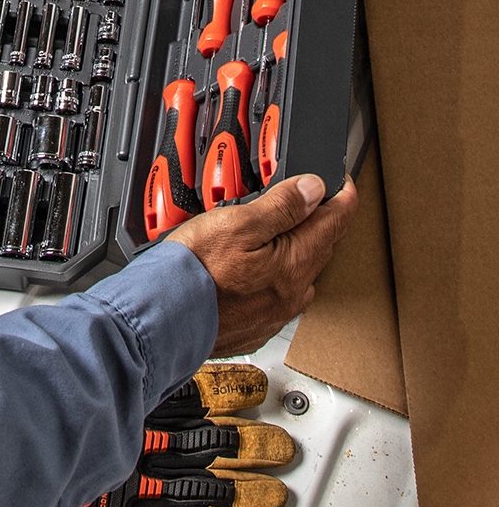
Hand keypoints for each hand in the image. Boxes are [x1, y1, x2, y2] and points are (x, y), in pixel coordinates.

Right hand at [171, 173, 357, 356]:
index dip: (342, 196)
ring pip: (300, 271)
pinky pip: (278, 293)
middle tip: (306, 197)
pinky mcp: (255, 324)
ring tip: (275, 228)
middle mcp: (292, 292)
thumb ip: (281, 206)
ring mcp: (275, 311)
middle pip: (320, 247)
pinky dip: (275, 273)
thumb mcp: (236, 222)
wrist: (163, 317)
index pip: (335, 223)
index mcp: (294, 263)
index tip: (341, 182)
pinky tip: (252, 265)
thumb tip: (314, 189)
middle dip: (318, 220)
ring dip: (297, 247)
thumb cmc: (192, 272)